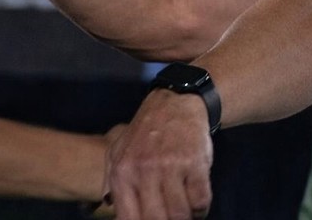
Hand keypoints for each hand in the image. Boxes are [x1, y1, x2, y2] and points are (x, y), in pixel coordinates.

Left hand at [105, 90, 212, 219]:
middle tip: (170, 216)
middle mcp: (144, 170)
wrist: (176, 103)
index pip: (129, 219)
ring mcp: (171, 166)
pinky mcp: (195, 162)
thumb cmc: (146, 133)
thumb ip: (111, 182)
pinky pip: (201, 200)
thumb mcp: (117, 151)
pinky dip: (201, 208)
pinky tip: (197, 202)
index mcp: (122, 173)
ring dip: (185, 217)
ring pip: (180, 215)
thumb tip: (110, 207)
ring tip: (185, 211)